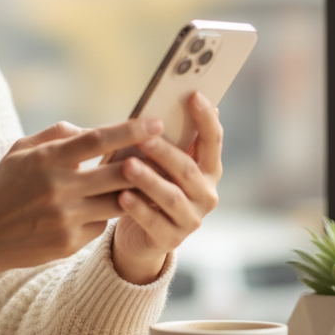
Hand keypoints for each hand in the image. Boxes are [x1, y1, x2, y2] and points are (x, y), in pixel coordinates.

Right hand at [0, 117, 165, 281]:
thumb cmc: (3, 185)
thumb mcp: (21, 149)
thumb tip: (93, 129)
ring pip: (118, 201)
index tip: (155, 122)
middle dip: (147, 160)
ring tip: (150, 179)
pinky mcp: (70, 243)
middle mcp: (59, 188)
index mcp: (48, 159)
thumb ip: (57, 135)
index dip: (130, 130)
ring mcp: (66, 218)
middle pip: (117, 172)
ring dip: (135, 190)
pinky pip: (102, 224)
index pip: (97, 140)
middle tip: (168, 150)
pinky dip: (108, 213)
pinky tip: (107, 206)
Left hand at [111, 92, 222, 284]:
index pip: (213, 141)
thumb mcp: (162, 162)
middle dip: (165, 151)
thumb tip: (171, 96)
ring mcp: (191, 219)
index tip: (194, 95)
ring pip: (171, 196)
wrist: (142, 235)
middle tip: (143, 136)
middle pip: (187, 169)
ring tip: (127, 166)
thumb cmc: (152, 186)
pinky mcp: (171, 240)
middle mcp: (206, 194)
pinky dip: (138, 209)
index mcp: (208, 170)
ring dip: (149, 179)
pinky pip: (154, 222)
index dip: (205, 119)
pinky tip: (122, 196)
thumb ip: (170, 137)